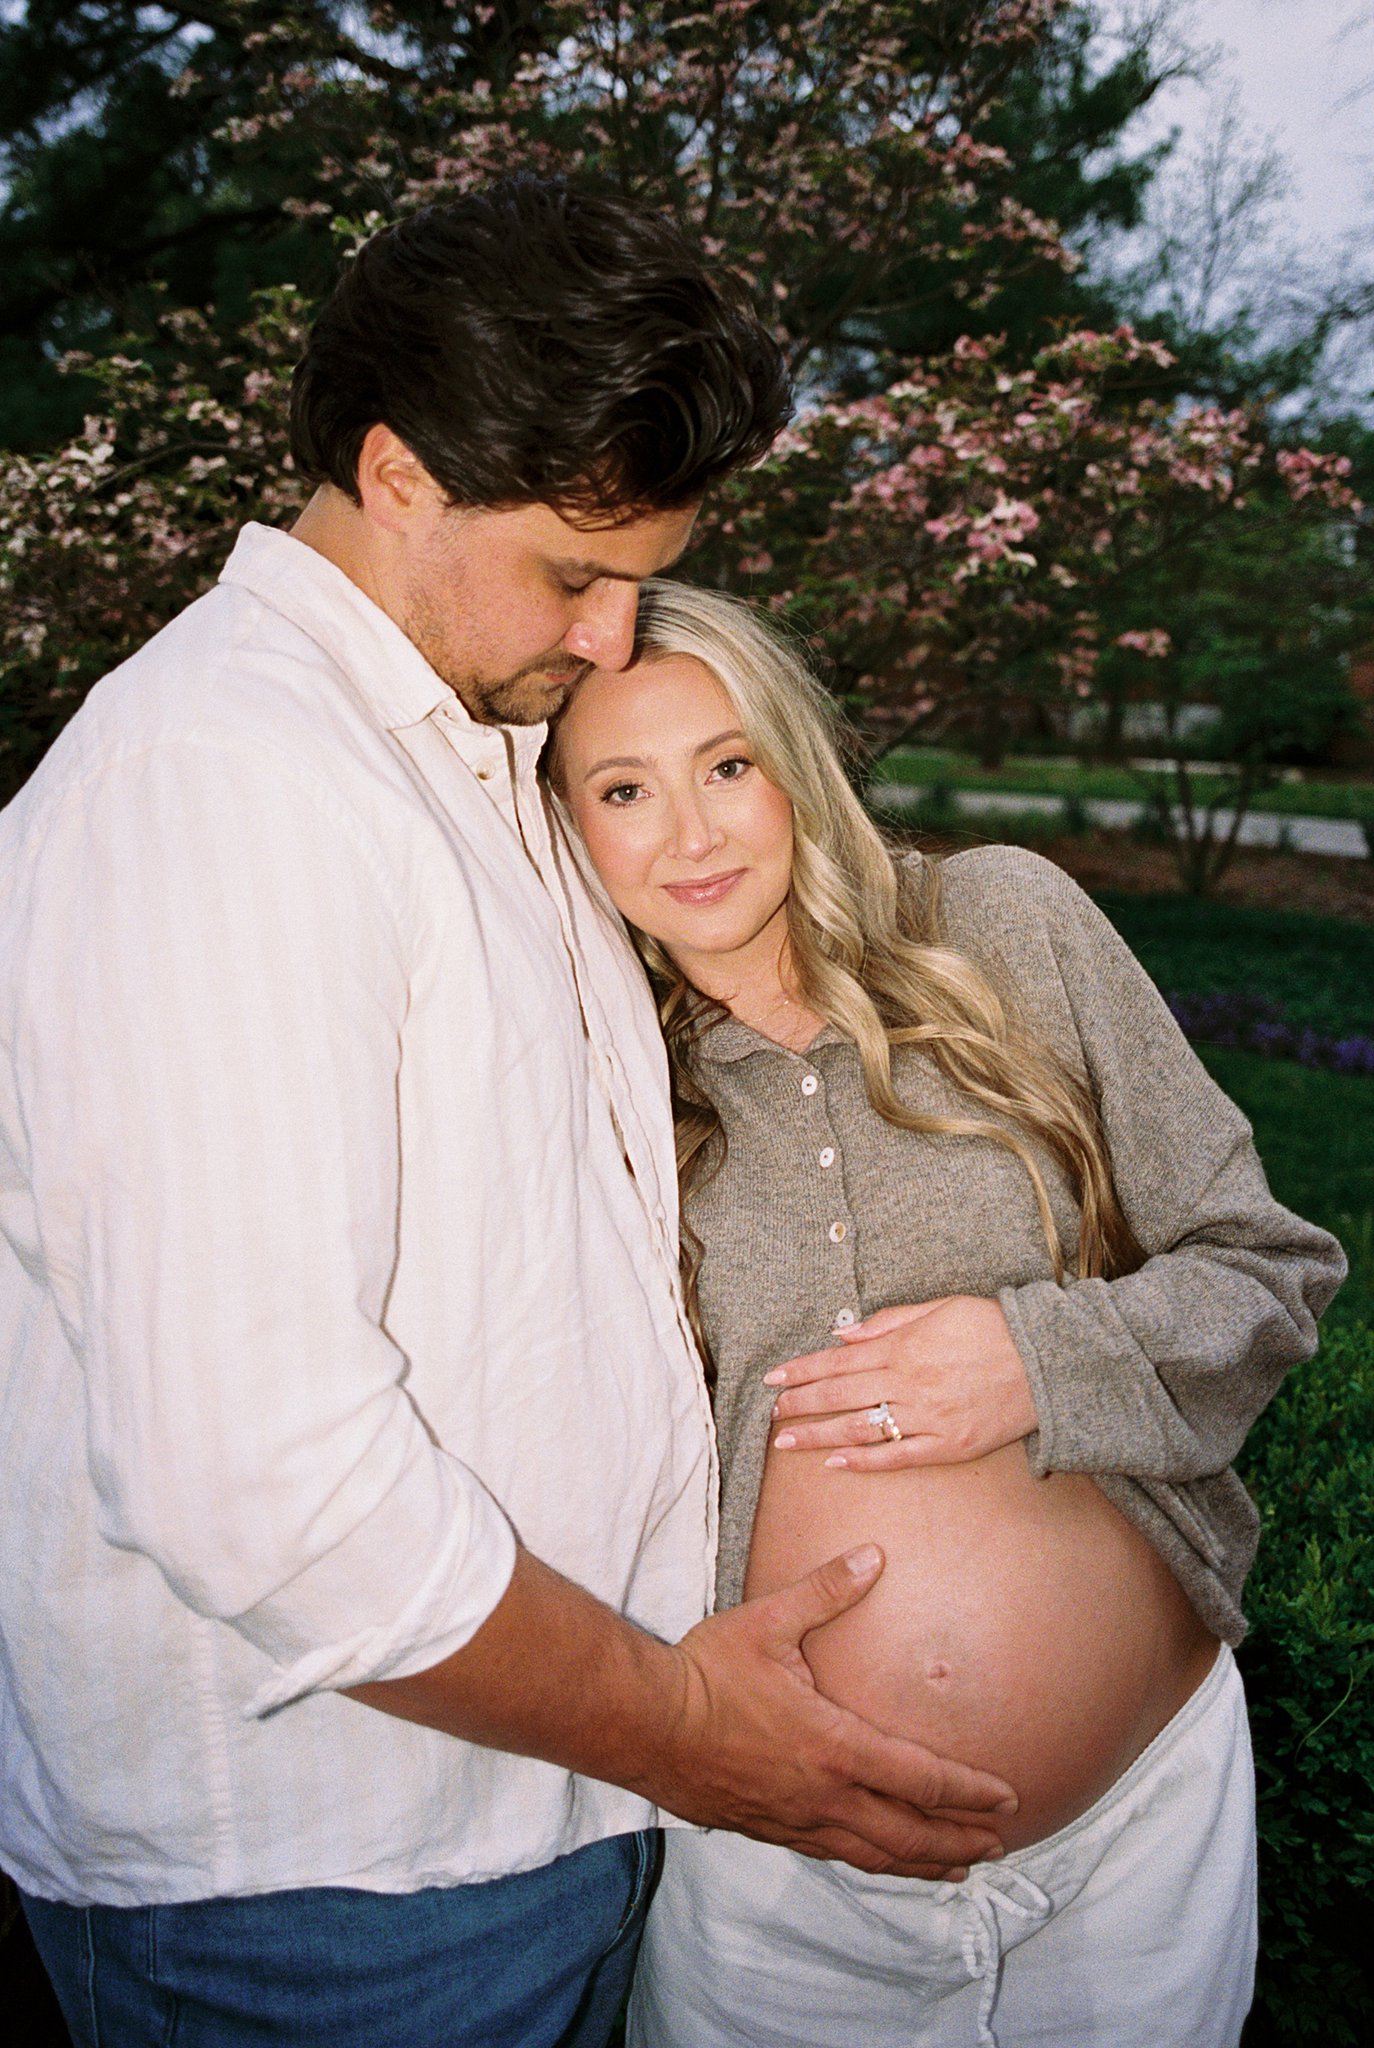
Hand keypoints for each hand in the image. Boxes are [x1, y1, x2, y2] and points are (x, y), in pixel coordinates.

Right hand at [656, 1543, 1016, 1877]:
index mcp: (835, 1748)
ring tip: (954, 1867)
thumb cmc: (706, 1672)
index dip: (970, 1793)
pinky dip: (871, 1860)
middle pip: (909, 1835)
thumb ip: (826, 1590)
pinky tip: (877, 1856)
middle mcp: (824, 1796)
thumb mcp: (768, 1621)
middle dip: (959, 1841)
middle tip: (998, 1844)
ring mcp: (795, 1820)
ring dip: (921, 1862)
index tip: (1008, 1798)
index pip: (922, 1780)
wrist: (643, 1724)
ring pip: (874, 1856)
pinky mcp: (768, 1829)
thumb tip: (874, 1556)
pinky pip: (834, 1854)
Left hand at [763, 1297, 1036, 1470]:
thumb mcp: (941, 1307)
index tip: (773, 1378)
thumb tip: (844, 1336)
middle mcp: (909, 1384)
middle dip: (801, 1404)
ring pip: (860, 1430)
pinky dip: (864, 1462)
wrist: (1048, 1362)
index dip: (802, 1371)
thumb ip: (890, 1321)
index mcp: (905, 1348)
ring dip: (818, 1435)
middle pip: (841, 1396)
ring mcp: (929, 1418)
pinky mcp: (949, 1446)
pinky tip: (835, 1464)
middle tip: (771, 1412)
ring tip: (787, 1442)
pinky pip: (898, 1457)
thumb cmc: (995, 1328)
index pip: (839, 1362)